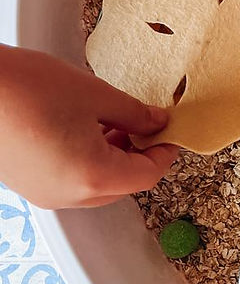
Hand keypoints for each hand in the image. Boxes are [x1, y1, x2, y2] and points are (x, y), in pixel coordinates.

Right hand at [0, 45, 178, 208]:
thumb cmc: (24, 88)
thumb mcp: (94, 94)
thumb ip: (134, 114)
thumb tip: (156, 123)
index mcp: (92, 177)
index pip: (147, 175)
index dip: (164, 152)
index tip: (170, 131)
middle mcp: (67, 195)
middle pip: (122, 185)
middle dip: (138, 155)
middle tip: (144, 122)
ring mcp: (43, 192)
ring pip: (94, 185)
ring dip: (112, 157)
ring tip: (112, 120)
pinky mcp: (26, 183)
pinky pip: (68, 180)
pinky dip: (85, 160)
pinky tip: (82, 127)